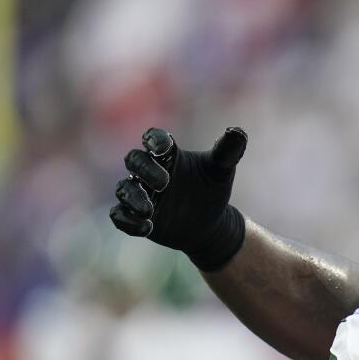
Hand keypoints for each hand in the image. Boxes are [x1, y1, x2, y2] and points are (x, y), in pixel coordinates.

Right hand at [110, 127, 248, 270]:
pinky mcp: (135, 216)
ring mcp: (140, 193)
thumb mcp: (222, 171)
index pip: (154, 138)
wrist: (210, 224)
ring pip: (124, 188)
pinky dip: (129, 221)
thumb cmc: (212, 190)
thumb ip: (228, 152)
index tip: (164, 149)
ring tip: (150, 211)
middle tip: (165, 184)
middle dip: (146, 170)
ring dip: (134, 198)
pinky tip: (147, 228)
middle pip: (134, 160)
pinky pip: (120, 216)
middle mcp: (150, 170)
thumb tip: (238, 132)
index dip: (155, 140)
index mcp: (168, 155)